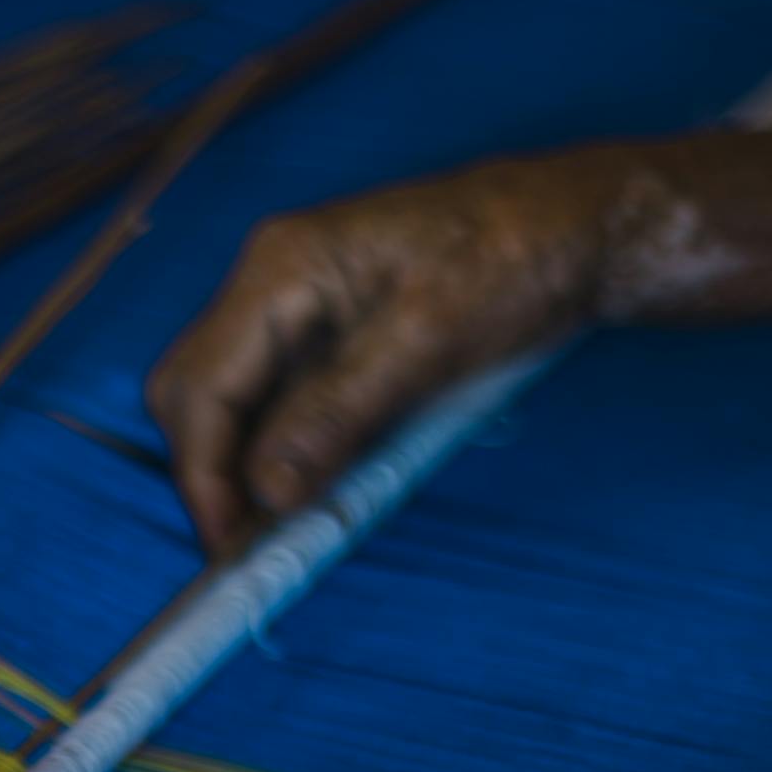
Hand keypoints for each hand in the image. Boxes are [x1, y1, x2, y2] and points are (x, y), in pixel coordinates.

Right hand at [147, 144, 649, 551]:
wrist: (577, 225)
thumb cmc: (513, 260)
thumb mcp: (427, 340)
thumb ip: (336, 412)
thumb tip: (267, 491)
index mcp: (280, 269)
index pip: (201, 386)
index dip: (204, 474)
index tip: (230, 545)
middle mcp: (270, 285)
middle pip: (194, 393)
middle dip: (211, 474)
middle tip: (249, 546)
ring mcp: (295, 309)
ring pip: (230, 403)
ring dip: (245, 469)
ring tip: (280, 531)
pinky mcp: (326, 335)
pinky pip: (277, 402)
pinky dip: (283, 453)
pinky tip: (312, 489)